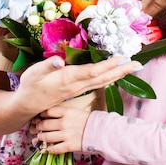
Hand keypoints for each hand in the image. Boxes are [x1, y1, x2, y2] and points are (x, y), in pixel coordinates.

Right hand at [16, 56, 140, 115]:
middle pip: (103, 78)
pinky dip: (109, 77)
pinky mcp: (77, 89)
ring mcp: (78, 89)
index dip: (107, 65)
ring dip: (118, 74)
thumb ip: (46, 66)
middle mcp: (76, 85)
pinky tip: (115, 74)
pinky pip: (97, 83)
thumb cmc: (30, 86)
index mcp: (68, 79)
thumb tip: (59, 61)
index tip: (121, 58)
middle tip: (137, 64)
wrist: (27, 106)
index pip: (91, 71)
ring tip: (131, 67)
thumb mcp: (33, 74)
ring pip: (102, 81)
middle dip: (120, 70)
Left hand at [30, 106, 89, 153]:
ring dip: (40, 138)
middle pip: (44, 124)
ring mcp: (66, 135)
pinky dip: (47, 149)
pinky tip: (46, 149)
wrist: (101, 132)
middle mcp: (64, 123)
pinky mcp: (68, 146)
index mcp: (66, 112)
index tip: (39, 117)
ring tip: (40, 138)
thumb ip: (63, 112)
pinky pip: (54, 149)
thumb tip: (49, 115)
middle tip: (37, 128)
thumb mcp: (75, 111)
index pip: (47, 111)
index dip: (41, 114)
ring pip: (46, 137)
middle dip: (38, 127)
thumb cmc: (88, 120)